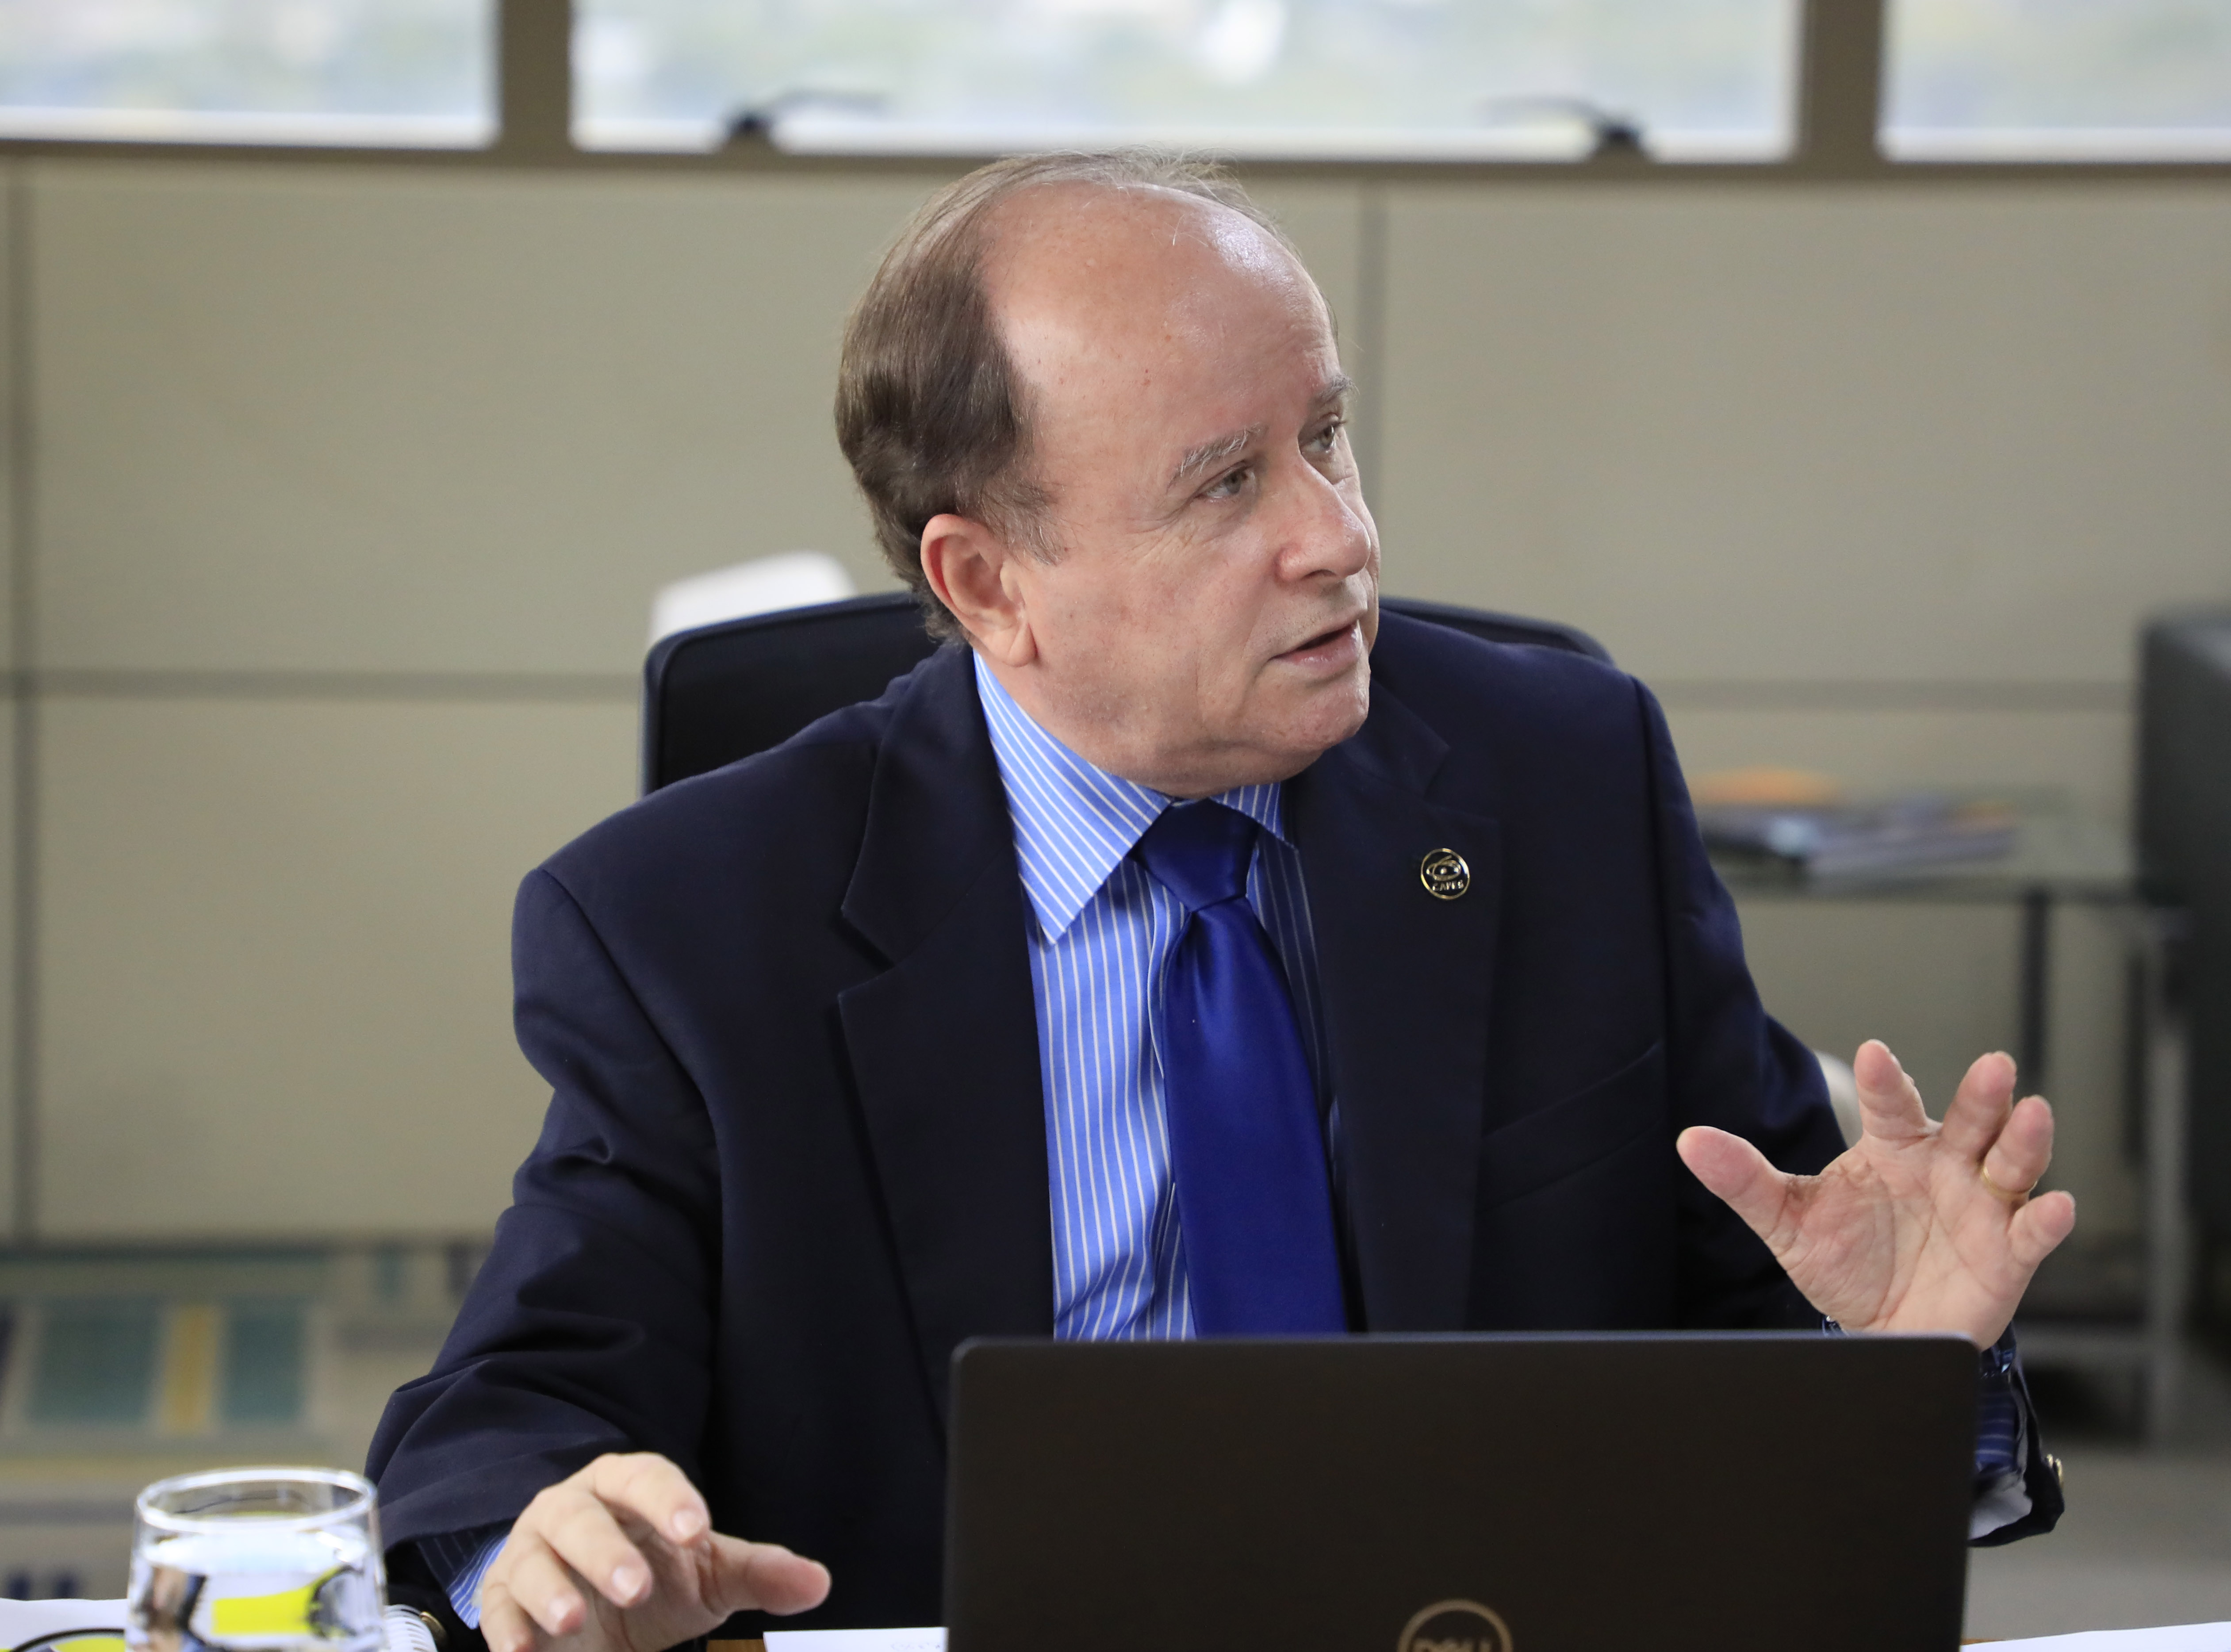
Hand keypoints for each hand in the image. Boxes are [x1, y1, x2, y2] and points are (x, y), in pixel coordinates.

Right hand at [478, 1452, 829, 1651]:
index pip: (646, 1478)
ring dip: (550, 1587)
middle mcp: (573, 1509)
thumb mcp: (707, 1577)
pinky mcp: (504, 1596)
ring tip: (572, 1618)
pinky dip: (506, 1628)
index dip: (669, 1499)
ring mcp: (532, 1550)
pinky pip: (498, 1607)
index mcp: (626, 1488)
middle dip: (606, 1550)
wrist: (596, 1617)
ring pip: (533, 1557)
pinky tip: (523, 1650)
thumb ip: (758, 1574)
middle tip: (637, 1587)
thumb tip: (817, 1582)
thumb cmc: (655, 1579)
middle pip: (582, 1515)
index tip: (697, 1530)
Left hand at [1676, 1040, 2076, 1346]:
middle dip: (1981, 1094)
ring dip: (2024, 1139)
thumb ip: (1746, 1180)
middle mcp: (1945, 1166)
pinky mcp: (2008, 1252)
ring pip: (2011, 1162)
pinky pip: (2033, 1230)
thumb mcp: (1788, 1221)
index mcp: (1893, 1149)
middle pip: (1968, 1121)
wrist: (1879, 1327)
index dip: (1885, 1080)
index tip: (1874, 1054)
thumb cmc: (1843, 1259)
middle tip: (1992, 1066)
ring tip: (2033, 1113)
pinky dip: (2047, 1217)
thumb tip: (1690, 1141)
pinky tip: (2055, 1205)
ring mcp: (1982, 1205)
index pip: (1890, 1104)